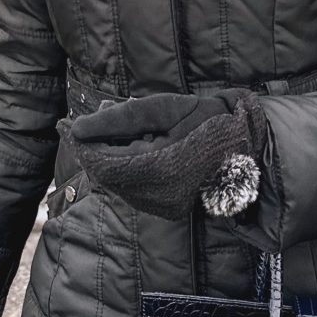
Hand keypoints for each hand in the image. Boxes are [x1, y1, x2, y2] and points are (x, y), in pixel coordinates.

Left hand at [63, 89, 267, 220]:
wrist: (251, 147)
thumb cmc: (211, 120)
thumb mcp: (166, 108)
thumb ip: (120, 118)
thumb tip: (78, 127)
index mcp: (156, 171)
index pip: (101, 162)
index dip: (82, 143)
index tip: (66, 123)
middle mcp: (156, 197)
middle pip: (105, 174)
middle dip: (94, 147)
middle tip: (87, 120)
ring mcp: (162, 206)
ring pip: (116, 182)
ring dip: (108, 155)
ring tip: (113, 125)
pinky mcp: (167, 207)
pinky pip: (132, 188)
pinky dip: (124, 166)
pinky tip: (133, 144)